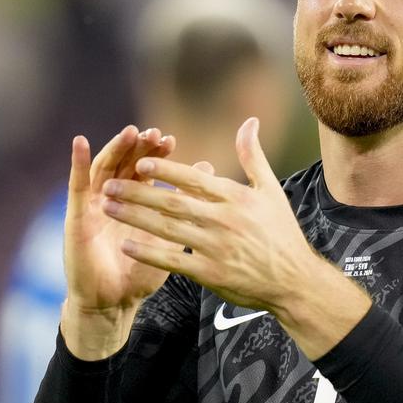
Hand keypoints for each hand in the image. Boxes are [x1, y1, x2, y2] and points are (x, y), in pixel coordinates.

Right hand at [61, 126, 176, 356]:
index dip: (156, 154)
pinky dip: (78, 162)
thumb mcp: (169, 237)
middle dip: (138, 147)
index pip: (146, 169)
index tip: (170, 140)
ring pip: (104, 168)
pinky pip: (76, 185)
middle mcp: (113, 198)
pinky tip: (81, 142)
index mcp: (136, 202)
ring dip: (116, 148)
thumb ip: (185, 204)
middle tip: (153, 134)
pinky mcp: (76, 216)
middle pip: (125, 163)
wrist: (113, 304)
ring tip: (129, 132)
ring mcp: (93, 205)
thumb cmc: (141, 273)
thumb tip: (210, 170)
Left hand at [102, 118, 369, 357]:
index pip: (194, 179)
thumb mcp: (271, 191)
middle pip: (173, 203)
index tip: (139, 162)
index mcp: (236, 198)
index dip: (166, 170)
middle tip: (110, 185)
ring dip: (135, 218)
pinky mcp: (211, 274)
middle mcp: (224, 220)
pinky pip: (174, 261)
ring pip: (168, 229)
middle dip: (138, 193)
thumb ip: (252, 156)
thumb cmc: (281, 233)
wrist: (293, 281)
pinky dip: (149, 253)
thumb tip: (249, 121)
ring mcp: (216, 248)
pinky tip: (127, 245)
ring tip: (109, 208)